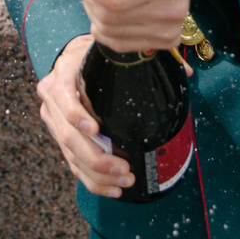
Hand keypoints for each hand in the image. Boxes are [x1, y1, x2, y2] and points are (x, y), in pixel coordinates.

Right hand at [37, 34, 134, 197]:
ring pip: (71, 156)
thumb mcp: (113, 51)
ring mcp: (54, 123)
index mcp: (64, 74)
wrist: (73, 60)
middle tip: (123, 167)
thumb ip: (145, 58)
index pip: (64, 98)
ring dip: (98, 174)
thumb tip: (186, 73)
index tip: (97, 130)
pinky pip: (74, 165)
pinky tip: (113, 188)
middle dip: (96, 157)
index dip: (77, 116)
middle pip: (68, 137)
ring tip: (125, 180)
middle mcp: (53, 101)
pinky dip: (93, 180)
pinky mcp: (60, 140)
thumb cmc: (98, 56)